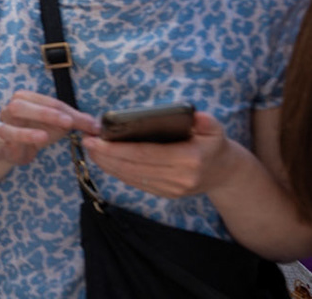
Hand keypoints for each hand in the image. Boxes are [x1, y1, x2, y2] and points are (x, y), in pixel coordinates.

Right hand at [0, 90, 97, 166]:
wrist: (14, 141)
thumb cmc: (38, 126)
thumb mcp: (57, 122)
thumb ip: (76, 121)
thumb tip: (99, 127)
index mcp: (25, 99)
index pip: (45, 101)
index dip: (62, 110)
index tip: (79, 121)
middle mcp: (10, 111)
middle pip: (20, 107)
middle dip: (43, 113)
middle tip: (66, 123)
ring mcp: (4, 129)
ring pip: (8, 128)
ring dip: (24, 133)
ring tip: (42, 137)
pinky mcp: (1, 147)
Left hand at [83, 110, 230, 199]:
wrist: (225, 173)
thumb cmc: (212, 143)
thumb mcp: (214, 129)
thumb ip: (205, 122)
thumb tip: (195, 117)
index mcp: (189, 159)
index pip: (145, 154)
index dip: (118, 148)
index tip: (96, 139)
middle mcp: (179, 178)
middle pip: (134, 168)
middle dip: (106, 156)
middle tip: (86, 142)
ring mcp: (173, 189)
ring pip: (133, 178)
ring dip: (108, 165)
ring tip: (90, 150)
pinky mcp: (167, 194)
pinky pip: (138, 184)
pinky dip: (119, 173)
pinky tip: (105, 161)